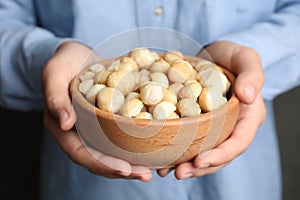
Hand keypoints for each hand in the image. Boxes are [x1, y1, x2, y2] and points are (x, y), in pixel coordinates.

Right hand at [42, 41, 151, 181]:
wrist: (79, 55)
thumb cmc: (64, 61)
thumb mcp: (54, 73)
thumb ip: (55, 96)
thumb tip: (65, 123)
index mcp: (64, 128)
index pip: (81, 153)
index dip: (102, 164)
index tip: (124, 168)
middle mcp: (81, 133)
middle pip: (101, 159)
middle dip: (123, 170)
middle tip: (146, 174)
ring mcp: (96, 128)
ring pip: (114, 151)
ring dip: (134, 162)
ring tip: (156, 167)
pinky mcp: (110, 120)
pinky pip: (123, 135)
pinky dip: (138, 144)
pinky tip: (156, 145)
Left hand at [157, 40, 265, 178]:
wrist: (213, 55)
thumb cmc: (232, 56)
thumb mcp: (246, 58)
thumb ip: (252, 75)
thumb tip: (248, 96)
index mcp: (247, 117)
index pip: (238, 142)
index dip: (221, 155)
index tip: (200, 161)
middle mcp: (231, 127)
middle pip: (219, 155)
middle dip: (200, 168)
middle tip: (179, 173)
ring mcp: (214, 128)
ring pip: (203, 153)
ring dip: (186, 165)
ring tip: (166, 171)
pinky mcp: (198, 124)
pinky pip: (189, 142)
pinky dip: (176, 152)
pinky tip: (160, 157)